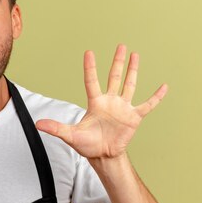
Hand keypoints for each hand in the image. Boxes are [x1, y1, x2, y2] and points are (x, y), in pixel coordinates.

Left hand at [36, 44, 166, 158]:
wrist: (103, 156)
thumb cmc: (87, 144)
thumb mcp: (71, 135)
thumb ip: (56, 128)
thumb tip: (37, 124)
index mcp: (95, 103)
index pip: (92, 81)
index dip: (90, 68)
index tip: (89, 52)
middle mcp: (110, 101)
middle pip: (114, 77)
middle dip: (117, 62)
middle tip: (121, 46)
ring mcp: (123, 108)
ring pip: (129, 85)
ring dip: (133, 71)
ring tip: (135, 55)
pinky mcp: (134, 117)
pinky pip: (147, 104)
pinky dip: (156, 97)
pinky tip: (164, 86)